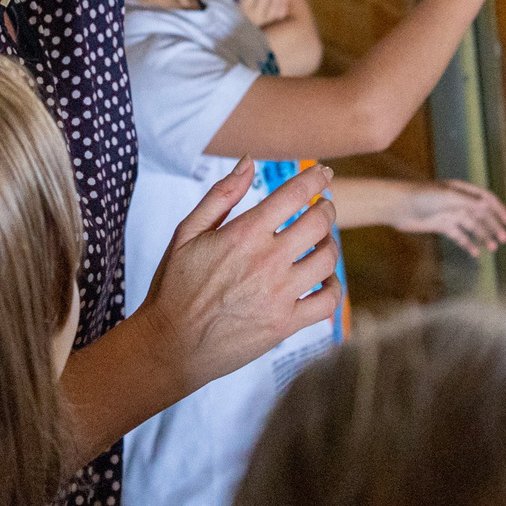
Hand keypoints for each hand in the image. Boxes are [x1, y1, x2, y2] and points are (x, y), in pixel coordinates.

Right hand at [137, 162, 341, 395]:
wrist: (171, 344)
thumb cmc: (175, 287)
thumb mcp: (187, 232)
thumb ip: (221, 195)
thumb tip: (249, 161)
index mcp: (243, 234)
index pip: (294, 194)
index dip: (315, 179)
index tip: (324, 174)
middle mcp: (267, 261)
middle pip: (319, 223)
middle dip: (326, 207)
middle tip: (323, 206)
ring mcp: (279, 294)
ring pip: (327, 259)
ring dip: (330, 243)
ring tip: (322, 241)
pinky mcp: (286, 324)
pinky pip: (327, 301)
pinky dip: (333, 286)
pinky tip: (323, 279)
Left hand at [382, 179, 505, 256]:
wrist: (398, 206)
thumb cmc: (421, 197)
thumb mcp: (446, 196)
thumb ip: (467, 202)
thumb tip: (487, 205)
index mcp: (462, 190)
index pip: (485, 199)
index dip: (498, 210)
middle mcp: (458, 201)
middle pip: (481, 215)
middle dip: (493, 226)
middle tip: (503, 240)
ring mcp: (450, 214)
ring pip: (472, 227)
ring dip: (483, 236)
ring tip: (493, 248)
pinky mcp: (442, 226)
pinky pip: (459, 236)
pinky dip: (467, 244)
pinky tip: (475, 253)